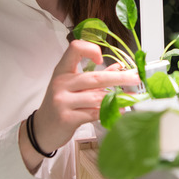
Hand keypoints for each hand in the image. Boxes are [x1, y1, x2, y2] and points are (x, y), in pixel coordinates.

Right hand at [29, 40, 139, 155]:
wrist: (43, 129)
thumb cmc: (60, 104)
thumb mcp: (73, 87)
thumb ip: (95, 77)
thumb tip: (119, 67)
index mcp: (62, 71)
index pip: (75, 49)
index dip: (90, 49)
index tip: (102, 58)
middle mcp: (61, 84)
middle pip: (94, 77)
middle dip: (118, 78)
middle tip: (135, 78)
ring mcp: (62, 101)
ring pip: (96, 97)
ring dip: (117, 97)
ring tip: (132, 97)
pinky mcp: (67, 118)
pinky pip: (93, 113)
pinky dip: (109, 111)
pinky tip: (119, 110)